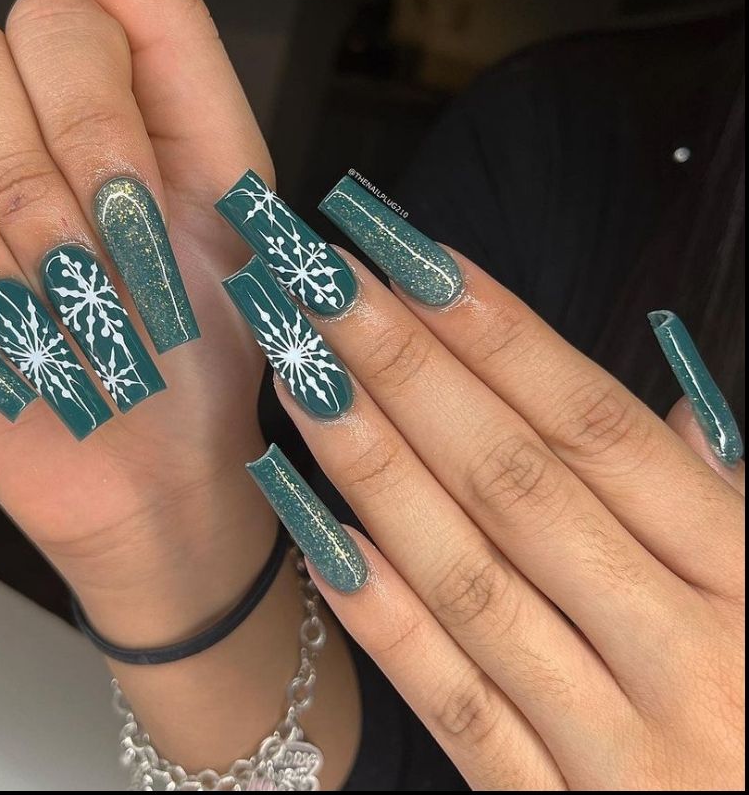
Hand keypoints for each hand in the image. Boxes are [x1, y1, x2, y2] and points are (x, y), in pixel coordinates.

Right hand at [0, 0, 276, 641]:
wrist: (159, 458)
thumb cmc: (208, 326)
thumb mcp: (231, 181)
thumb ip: (174, 41)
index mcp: (91, 90)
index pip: (48, 17)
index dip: (87, 111)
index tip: (136, 205)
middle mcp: (4, 122)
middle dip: (30, 181)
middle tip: (85, 268)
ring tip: (38, 311)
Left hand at [263, 244, 743, 789]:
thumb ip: (725, 509)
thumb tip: (675, 407)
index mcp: (746, 576)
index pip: (597, 427)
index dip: (500, 335)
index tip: (412, 260)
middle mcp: (686, 651)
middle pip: (516, 481)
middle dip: (408, 369)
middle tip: (323, 286)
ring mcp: (618, 745)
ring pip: (470, 581)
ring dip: (373, 468)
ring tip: (301, 378)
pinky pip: (457, 711)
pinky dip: (384, 622)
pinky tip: (317, 541)